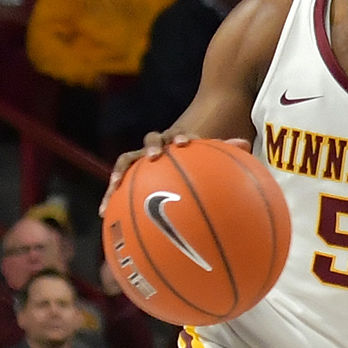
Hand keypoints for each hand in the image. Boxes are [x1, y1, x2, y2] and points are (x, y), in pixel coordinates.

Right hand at [102, 132, 251, 213]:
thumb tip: (243, 144)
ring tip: (114, 188)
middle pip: (149, 142)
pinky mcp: (130, 179)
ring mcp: (141, 163)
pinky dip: (111, 199)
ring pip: (126, 163)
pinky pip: (119, 188)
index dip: (180, 136)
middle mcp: (157, 150)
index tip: (185, 144)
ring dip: (118, 174)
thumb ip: (224, 152)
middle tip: (154, 157)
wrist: (179, 159)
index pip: (176, 134)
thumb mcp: (213, 159)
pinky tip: (104, 214)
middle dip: (150, 148)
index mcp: (176, 143)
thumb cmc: (200, 163)